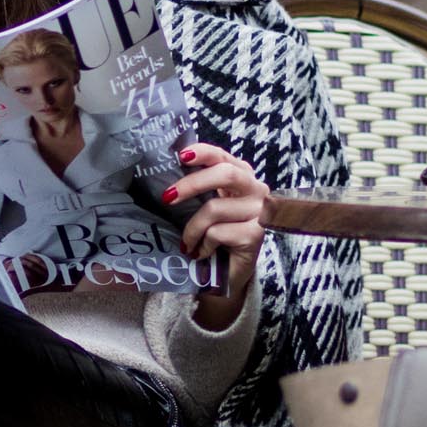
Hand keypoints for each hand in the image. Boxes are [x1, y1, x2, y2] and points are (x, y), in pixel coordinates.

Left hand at [167, 142, 265, 318]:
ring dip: (192, 229)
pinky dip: (203, 245)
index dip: (203, 152)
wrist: (229, 274)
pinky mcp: (256, 234)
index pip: (223, 156)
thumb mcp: (207, 206)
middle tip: (167, 197)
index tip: (181, 156)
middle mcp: (257, 189)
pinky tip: (203, 253)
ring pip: (214, 208)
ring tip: (187, 243)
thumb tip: (170, 177)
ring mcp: (259, 212)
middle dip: (192, 184)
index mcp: (243, 176)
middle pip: (225, 174)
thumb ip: (200, 188)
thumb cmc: (216, 236)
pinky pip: (217, 233)